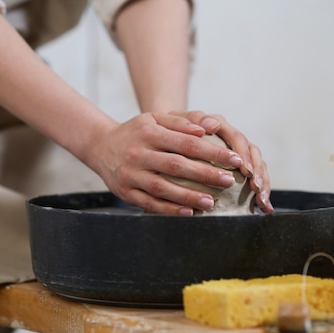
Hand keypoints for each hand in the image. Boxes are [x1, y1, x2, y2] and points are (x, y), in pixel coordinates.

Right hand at [89, 112, 256, 214]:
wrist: (100, 146)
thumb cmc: (136, 132)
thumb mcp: (155, 118)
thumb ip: (182, 121)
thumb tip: (210, 127)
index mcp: (149, 133)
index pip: (186, 143)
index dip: (211, 152)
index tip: (233, 159)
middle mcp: (138, 154)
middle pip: (176, 166)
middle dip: (205, 174)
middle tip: (229, 180)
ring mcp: (131, 174)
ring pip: (162, 187)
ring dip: (188, 196)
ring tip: (211, 202)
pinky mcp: (126, 192)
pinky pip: (149, 203)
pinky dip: (169, 209)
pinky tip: (188, 212)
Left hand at [172, 110, 273, 212]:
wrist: (168, 136)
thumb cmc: (171, 131)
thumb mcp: (178, 123)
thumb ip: (194, 121)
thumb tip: (213, 124)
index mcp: (221, 126)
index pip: (238, 139)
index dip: (243, 155)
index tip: (246, 171)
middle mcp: (232, 138)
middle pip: (253, 153)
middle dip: (258, 172)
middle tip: (256, 188)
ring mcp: (237, 153)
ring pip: (257, 166)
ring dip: (263, 183)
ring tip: (262, 201)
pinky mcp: (238, 167)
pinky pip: (254, 178)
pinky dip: (260, 192)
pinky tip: (264, 207)